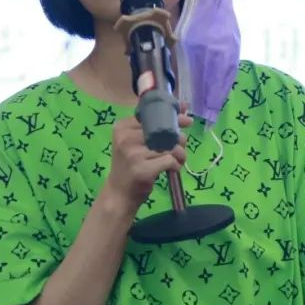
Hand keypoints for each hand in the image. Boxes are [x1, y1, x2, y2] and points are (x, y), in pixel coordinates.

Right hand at [103, 102, 192, 216]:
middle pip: (163, 130)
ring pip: (169, 146)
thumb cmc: (130, 166)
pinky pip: (169, 161)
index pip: (152, 115)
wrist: (118, 194)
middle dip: (179, 138)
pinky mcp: (142, 170)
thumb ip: (151, 128)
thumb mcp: (133, 143)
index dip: (172, 115)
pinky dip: (176, 165)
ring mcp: (133, 154)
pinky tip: (173, 169)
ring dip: (180, 154)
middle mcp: (125, 138)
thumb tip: (183, 109)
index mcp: (122, 127)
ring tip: (179, 160)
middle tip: (181, 146)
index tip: (185, 119)